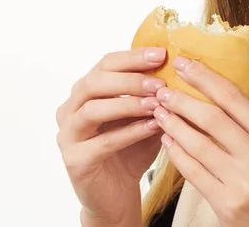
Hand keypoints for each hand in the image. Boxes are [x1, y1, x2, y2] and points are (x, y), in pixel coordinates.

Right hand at [55, 48, 167, 224]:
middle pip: (94, 82)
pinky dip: (129, 132)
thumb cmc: (131, 150)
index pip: (106, 64)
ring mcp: (68, 134)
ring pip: (93, 109)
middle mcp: (70, 108)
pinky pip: (103, 142)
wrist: (117, 193)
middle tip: (159, 83)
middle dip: (129, 79)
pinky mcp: (75, 160)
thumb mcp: (145, 117)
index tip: (162, 54)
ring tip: (157, 103)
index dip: (133, 57)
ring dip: (128, 104)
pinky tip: (152, 127)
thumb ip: (154, 96)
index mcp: (85, 91)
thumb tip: (180, 70)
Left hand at [152, 57, 248, 226]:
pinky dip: (176, 154)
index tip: (184, 63)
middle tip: (161, 89)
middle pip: (213, 117)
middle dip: (182, 100)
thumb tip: (215, 96)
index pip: (235, 98)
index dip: (206, 77)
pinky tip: (167, 141)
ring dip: (174, 124)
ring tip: (158, 112)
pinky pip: (194, 172)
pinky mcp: (228, 204)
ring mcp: (245, 182)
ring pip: (199, 143)